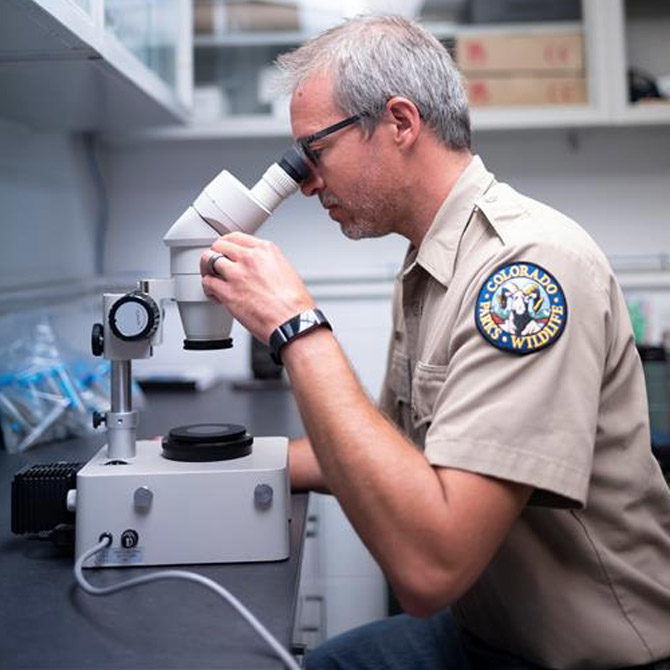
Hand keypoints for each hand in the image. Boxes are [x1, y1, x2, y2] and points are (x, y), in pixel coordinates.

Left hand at [200, 232, 314, 342]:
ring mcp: (237, 274)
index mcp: (265, 250)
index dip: (227, 245)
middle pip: (219, 245)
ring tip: (213, 279)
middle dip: (215, 254)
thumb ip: (266, 264)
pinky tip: (216, 296)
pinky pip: (207, 283)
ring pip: (208, 260)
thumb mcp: (285, 271)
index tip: (225, 252)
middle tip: (216, 265)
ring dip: (208, 270)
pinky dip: (208, 289)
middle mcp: (249, 258)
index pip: (235, 237)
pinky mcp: (228, 293)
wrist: (293, 323)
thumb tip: (256, 268)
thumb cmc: (294, 304)